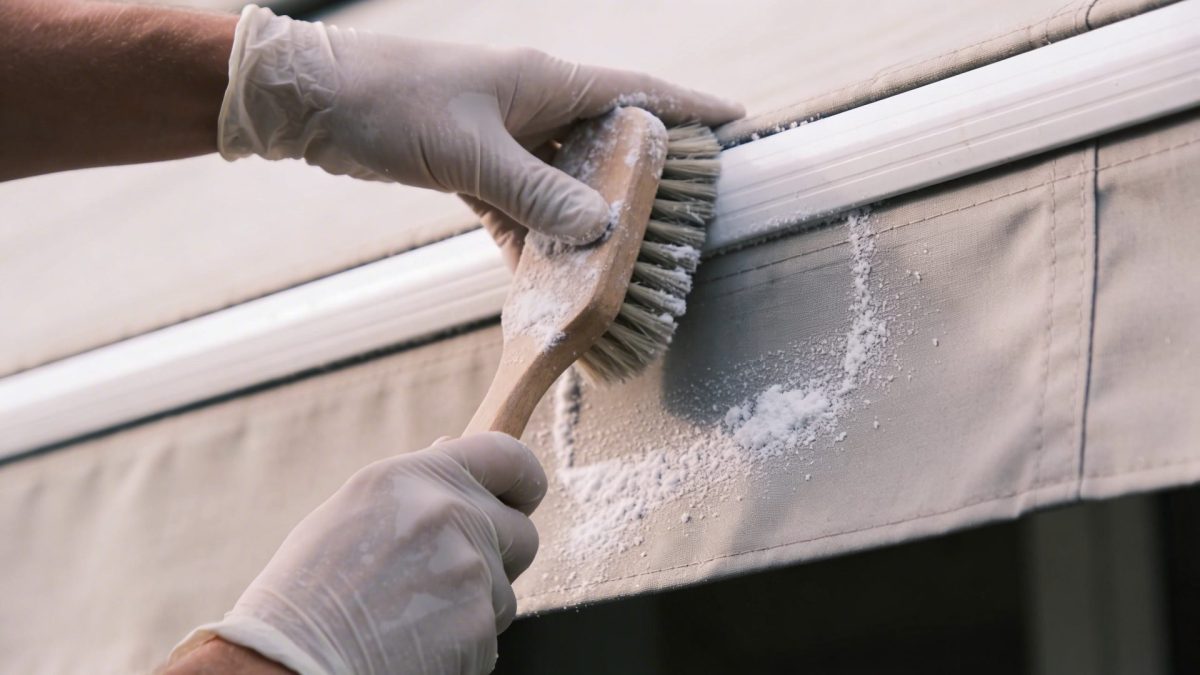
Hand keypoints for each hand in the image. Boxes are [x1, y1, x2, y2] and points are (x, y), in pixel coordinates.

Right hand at [169, 433, 546, 674]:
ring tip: (409, 620)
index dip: (522, 481)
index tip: (522, 497)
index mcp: (412, 476)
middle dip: (499, 557)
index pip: (507, 456)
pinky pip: (489, 634)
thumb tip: (453, 450)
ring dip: (474, 607)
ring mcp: (470, 569)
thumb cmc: (306, 597)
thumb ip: (413, 489)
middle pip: (521, 533)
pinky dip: (462, 645)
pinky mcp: (479, 624)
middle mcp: (448, 512)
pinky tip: (413, 647)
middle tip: (446, 582)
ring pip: (505, 591)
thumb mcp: (352, 516)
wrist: (289, 666)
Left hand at [219, 6, 743, 266]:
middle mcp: (533, 106)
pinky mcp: (474, 166)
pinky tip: (545, 278)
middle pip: (606, 146)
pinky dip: (533, 240)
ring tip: (614, 267)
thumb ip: (537, 193)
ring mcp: (505, 137)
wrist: (313, 102)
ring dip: (583, 225)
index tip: (735, 124)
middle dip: (642, 184)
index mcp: (545, 82)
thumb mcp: (470, 153)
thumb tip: (601, 231)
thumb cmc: (392, 103)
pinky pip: (521, 208)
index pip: (637, 93)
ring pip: (564, 184)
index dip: (689, 109)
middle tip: (678, 222)